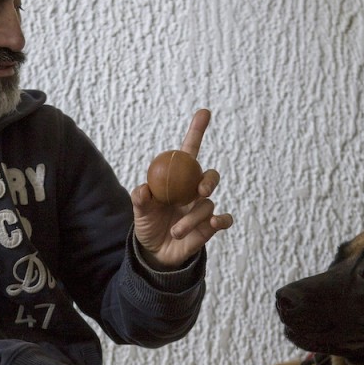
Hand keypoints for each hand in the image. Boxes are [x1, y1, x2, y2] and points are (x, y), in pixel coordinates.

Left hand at [131, 108, 232, 268]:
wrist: (155, 253)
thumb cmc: (148, 225)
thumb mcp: (140, 212)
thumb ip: (141, 199)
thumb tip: (143, 189)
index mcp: (177, 179)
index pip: (190, 151)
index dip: (197, 131)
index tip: (204, 112)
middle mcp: (193, 191)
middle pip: (209, 177)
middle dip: (209, 179)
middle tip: (200, 189)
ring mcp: (202, 209)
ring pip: (207, 206)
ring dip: (192, 219)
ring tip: (175, 232)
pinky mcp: (210, 227)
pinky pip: (223, 220)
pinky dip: (222, 220)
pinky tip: (215, 223)